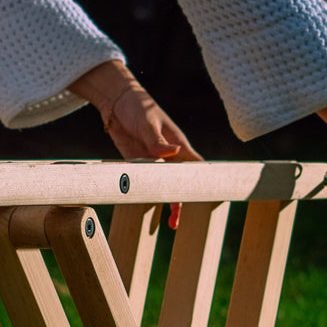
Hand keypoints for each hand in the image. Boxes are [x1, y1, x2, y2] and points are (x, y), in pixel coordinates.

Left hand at [69, 60, 202, 226]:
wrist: (117, 103)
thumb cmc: (139, 107)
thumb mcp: (147, 122)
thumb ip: (157, 140)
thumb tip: (170, 153)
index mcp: (178, 145)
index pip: (196, 166)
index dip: (204, 181)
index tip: (210, 198)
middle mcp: (169, 156)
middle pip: (181, 182)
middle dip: (182, 200)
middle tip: (178, 221)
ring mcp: (153, 162)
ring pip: (164, 186)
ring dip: (167, 202)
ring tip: (170, 223)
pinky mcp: (137, 164)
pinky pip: (145, 183)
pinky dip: (149, 195)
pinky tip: (149, 207)